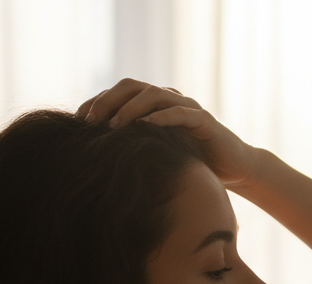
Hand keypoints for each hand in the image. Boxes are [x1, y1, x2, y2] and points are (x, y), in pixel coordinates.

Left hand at [76, 79, 264, 187]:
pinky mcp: (204, 121)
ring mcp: (187, 107)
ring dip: (130, 108)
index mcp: (154, 104)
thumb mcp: (155, 155)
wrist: (234, 170)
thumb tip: (95, 159)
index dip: (97, 102)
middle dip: (108, 101)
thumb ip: (133, 149)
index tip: (77, 122)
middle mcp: (169, 99)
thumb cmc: (191, 165)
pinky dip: (162, 118)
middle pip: (132, 86)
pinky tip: (146, 127)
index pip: (119, 93)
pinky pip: (181, 113)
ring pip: (154, 95)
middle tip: (89, 122)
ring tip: (114, 125)